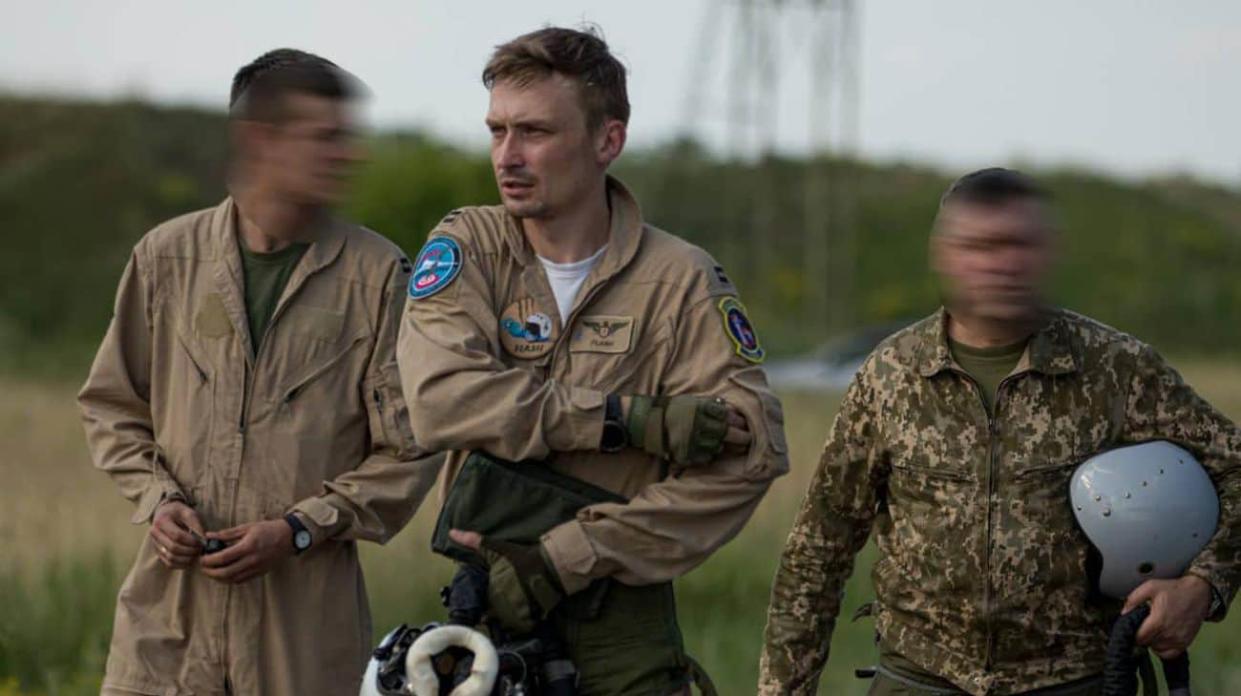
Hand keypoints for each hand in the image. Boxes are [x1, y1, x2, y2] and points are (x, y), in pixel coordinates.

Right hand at [150, 500, 204, 569]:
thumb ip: (196, 525)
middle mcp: (155, 534)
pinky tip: (191, 561)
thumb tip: (204, 540)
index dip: (191, 541)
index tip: (202, 542)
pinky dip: (181, 565)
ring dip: (186, 559)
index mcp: (161, 521)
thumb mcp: (189, 513)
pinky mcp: (158, 552)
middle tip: (201, 550)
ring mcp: (155, 544)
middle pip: (173, 548)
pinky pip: (168, 563)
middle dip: (190, 551)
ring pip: (170, 558)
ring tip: (197, 555)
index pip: (177, 536)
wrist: (165, 513)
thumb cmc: (179, 512)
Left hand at [199, 519, 292, 583]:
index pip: (223, 558)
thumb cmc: (268, 529)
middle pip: (225, 573)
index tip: (202, 558)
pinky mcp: (259, 573)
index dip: (209, 560)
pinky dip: (229, 579)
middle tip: (203, 567)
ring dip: (218, 578)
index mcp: (247, 547)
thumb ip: (227, 534)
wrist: (288, 537)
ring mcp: (256, 568)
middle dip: (210, 572)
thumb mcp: (247, 527)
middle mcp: (251, 560)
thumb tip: (209, 536)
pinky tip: (224, 574)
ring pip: (232, 579)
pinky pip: (241, 580)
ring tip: (211, 572)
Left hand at [449, 529, 562, 634]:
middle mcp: (498, 606)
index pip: (481, 604)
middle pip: (492, 616)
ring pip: (504, 624)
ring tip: (516, 608)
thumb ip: (473, 542)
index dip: (487, 601)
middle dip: (497, 611)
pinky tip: (526, 613)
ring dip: (508, 619)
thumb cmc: (522, 558)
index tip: (495, 596)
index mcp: (489, 591)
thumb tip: (452, 532)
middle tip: (508, 601)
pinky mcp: (528, 621)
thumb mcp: (497, 549)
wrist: (550, 567)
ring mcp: (513, 616)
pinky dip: (521, 624)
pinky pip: (519, 628)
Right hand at [622, 394, 752, 465]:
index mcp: (701, 408)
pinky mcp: (686, 454)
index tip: (744, 424)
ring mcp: (692, 441)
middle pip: (728, 433)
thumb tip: (733, 413)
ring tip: (716, 441)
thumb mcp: (692, 401)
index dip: (738, 421)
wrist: (645, 422)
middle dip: (741, 436)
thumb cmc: (672, 409)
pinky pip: (705, 458)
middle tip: (748, 439)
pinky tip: (704, 449)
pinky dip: (708, 455)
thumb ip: (711, 406)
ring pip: (718, 447)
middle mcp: (698, 425)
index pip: (728, 415)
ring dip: (721, 445)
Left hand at [1123, 575, 1212, 658]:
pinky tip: (1161, 638)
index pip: (1139, 638)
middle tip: (1143, 625)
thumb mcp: (1149, 587)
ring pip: (1157, 650)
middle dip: (1142, 636)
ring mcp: (1179, 640)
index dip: (1133, 633)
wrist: (1198, 593)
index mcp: (1159, 621)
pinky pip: (1169, 654)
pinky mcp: (1185, 643)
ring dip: (1152, 642)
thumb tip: (1123, 613)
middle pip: (1147, 644)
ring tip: (1153, 630)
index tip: (1133, 626)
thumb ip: (1133, 599)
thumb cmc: (1174, 590)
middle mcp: (1169, 634)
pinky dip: (1163, 649)